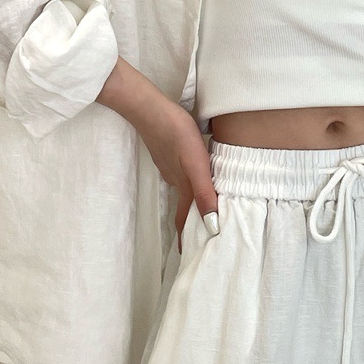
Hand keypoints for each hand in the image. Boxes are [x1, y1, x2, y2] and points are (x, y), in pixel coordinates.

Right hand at [131, 92, 220, 253]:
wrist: (150, 107)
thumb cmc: (176, 132)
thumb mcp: (196, 164)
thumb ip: (204, 193)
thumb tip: (213, 226)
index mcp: (183, 185)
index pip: (184, 219)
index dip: (187, 238)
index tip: (190, 255)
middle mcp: (175, 179)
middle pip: (183, 207)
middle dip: (190, 223)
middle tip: (200, 234)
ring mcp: (169, 165)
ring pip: (182, 189)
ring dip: (191, 202)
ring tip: (203, 207)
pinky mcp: (168, 152)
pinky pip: (180, 174)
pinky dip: (188, 183)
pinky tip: (195, 174)